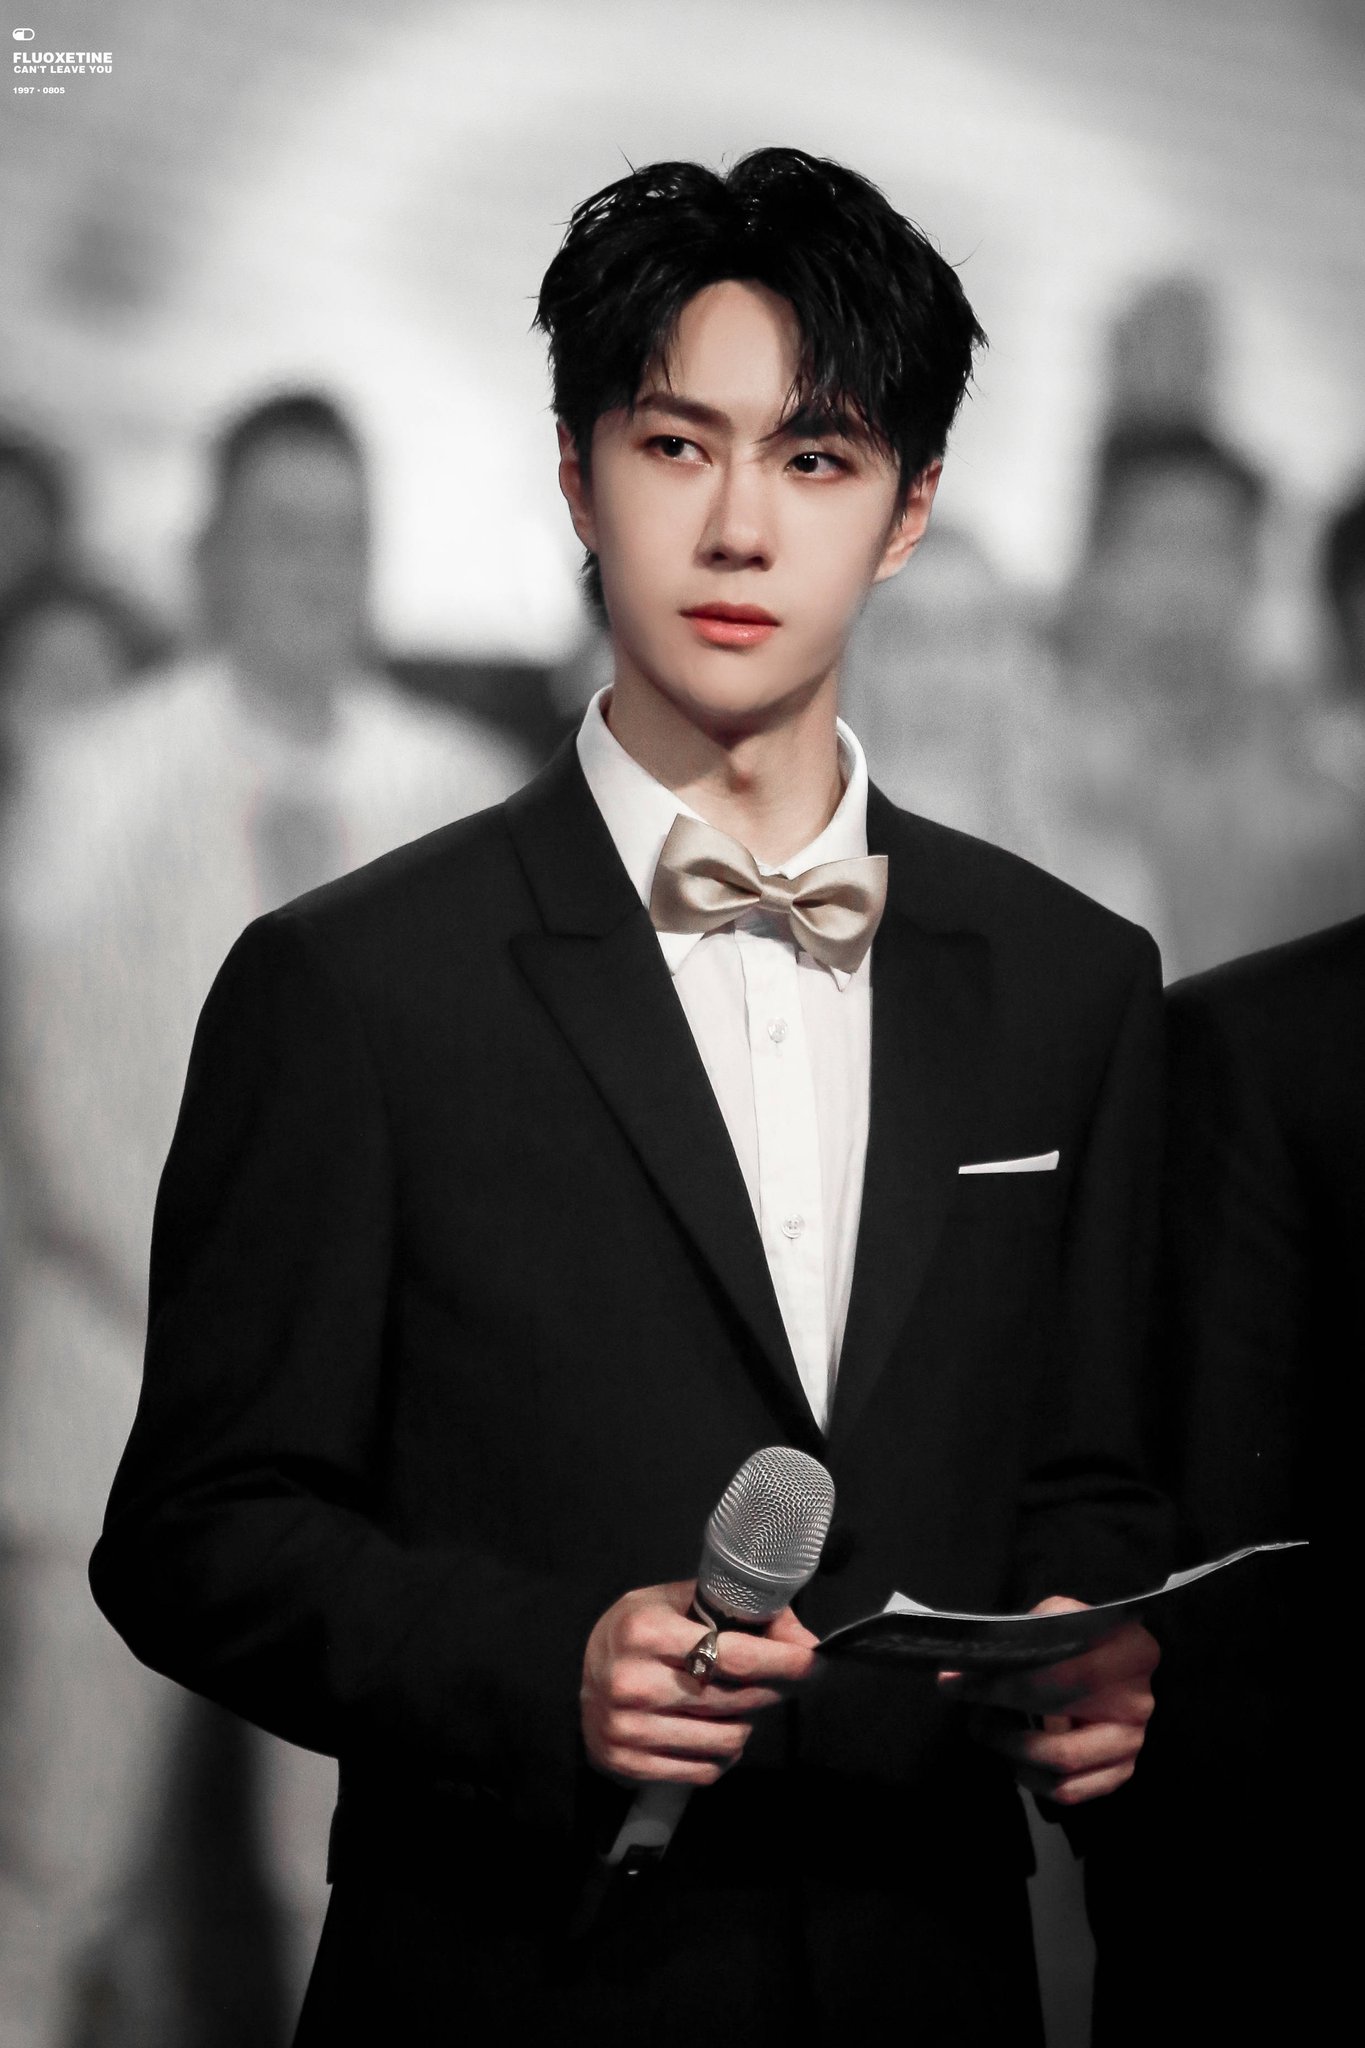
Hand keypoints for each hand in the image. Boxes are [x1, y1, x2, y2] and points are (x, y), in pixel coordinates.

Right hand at [581, 1578, 817, 1786]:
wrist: (576, 1671)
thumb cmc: (638, 1629)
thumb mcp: (678, 1601)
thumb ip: (738, 1612)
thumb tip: (804, 1640)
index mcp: (646, 1633)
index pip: (733, 1654)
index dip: (782, 1661)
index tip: (814, 1662)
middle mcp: (634, 1683)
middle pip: (735, 1699)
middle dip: (774, 1688)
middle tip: (790, 1680)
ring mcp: (629, 1729)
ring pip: (726, 1741)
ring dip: (749, 1723)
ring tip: (746, 1705)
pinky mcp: (629, 1763)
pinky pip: (704, 1770)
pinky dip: (725, 1755)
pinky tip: (720, 1732)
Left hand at [937, 1595, 1158, 1806]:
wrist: (1116, 1663)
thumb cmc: (1081, 1637)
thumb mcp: (1060, 1615)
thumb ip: (1026, 1633)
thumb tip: (972, 1661)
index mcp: (1129, 1651)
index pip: (1054, 1673)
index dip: (1000, 1683)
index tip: (954, 1681)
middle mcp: (1137, 1700)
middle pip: (1055, 1713)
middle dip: (999, 1719)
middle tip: (971, 1714)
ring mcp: (1132, 1740)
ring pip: (1060, 1763)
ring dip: (1012, 1752)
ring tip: (991, 1731)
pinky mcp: (1122, 1771)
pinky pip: (1070, 1792)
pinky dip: (1033, 1780)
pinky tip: (1017, 1758)